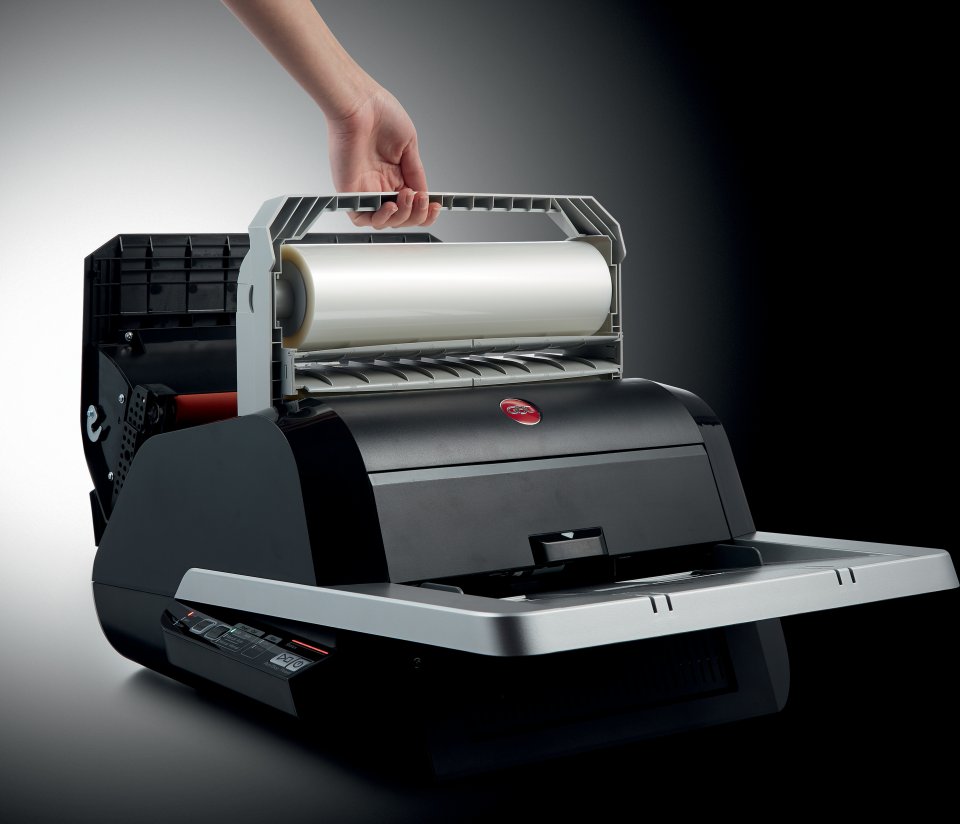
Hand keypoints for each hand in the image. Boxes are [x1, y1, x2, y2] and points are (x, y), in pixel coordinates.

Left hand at [328, 85, 440, 228]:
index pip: (411, 205)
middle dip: (417, 214)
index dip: (425, 211)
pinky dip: (379, 219)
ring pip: (385, 222)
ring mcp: (364, 188)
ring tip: (408, 197)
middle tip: (421, 199)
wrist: (359, 102)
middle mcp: (379, 184)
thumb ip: (417, 172)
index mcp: (394, 174)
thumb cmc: (379, 112)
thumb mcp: (409, 144)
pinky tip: (391, 206)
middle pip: (401, 217)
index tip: (436, 206)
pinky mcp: (349, 191)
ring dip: (402, 216)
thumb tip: (424, 194)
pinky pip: (362, 218)